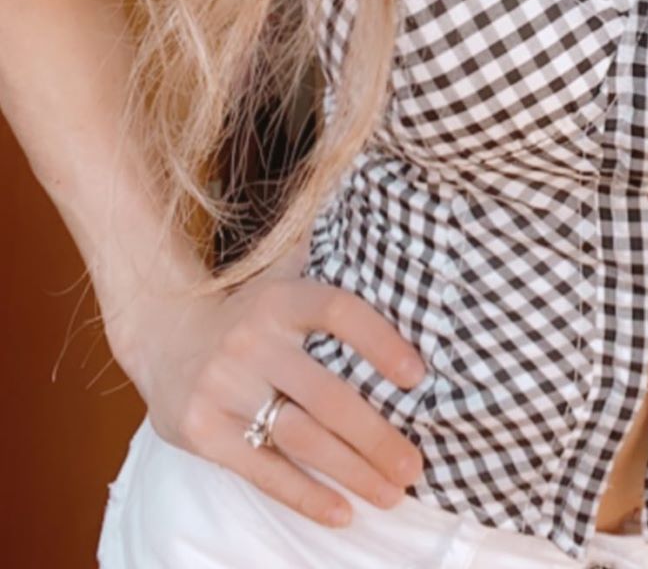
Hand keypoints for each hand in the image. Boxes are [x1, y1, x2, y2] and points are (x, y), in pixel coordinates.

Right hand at [112, 251, 428, 529]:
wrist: (161, 335)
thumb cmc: (244, 311)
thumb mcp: (278, 273)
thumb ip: (324, 249)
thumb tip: (369, 203)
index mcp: (278, 298)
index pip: (338, 312)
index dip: (381, 341)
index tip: (418, 377)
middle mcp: (252, 340)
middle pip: (328, 396)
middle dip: (378, 436)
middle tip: (416, 465)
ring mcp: (225, 388)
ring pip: (302, 438)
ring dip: (353, 471)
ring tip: (393, 494)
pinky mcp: (205, 431)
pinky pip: (264, 471)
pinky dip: (306, 495)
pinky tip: (342, 512)